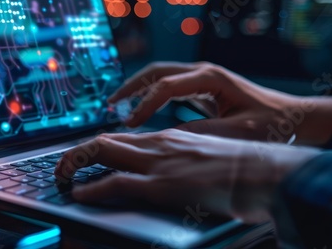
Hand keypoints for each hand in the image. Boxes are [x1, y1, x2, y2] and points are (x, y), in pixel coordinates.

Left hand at [55, 129, 319, 222]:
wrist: (270, 171)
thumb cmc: (246, 167)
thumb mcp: (209, 158)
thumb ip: (186, 160)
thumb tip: (177, 172)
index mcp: (171, 138)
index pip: (124, 138)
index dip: (99, 146)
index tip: (86, 157)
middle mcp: (160, 144)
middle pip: (106, 140)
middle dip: (78, 152)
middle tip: (63, 165)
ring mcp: (160, 162)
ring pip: (104, 152)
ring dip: (76, 163)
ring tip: (61, 175)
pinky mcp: (163, 185)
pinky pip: (116, 183)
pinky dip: (93, 189)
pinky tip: (80, 194)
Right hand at [109, 62, 331, 145]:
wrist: (294, 118)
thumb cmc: (270, 124)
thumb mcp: (234, 133)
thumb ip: (199, 134)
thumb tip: (164, 138)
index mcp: (210, 78)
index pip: (165, 86)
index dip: (144, 104)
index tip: (129, 124)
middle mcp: (204, 72)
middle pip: (157, 71)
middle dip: (132, 86)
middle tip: (111, 103)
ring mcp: (203, 77)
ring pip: (161, 75)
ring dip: (139, 87)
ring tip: (118, 103)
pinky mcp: (204, 87)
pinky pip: (170, 86)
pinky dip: (152, 94)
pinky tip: (143, 108)